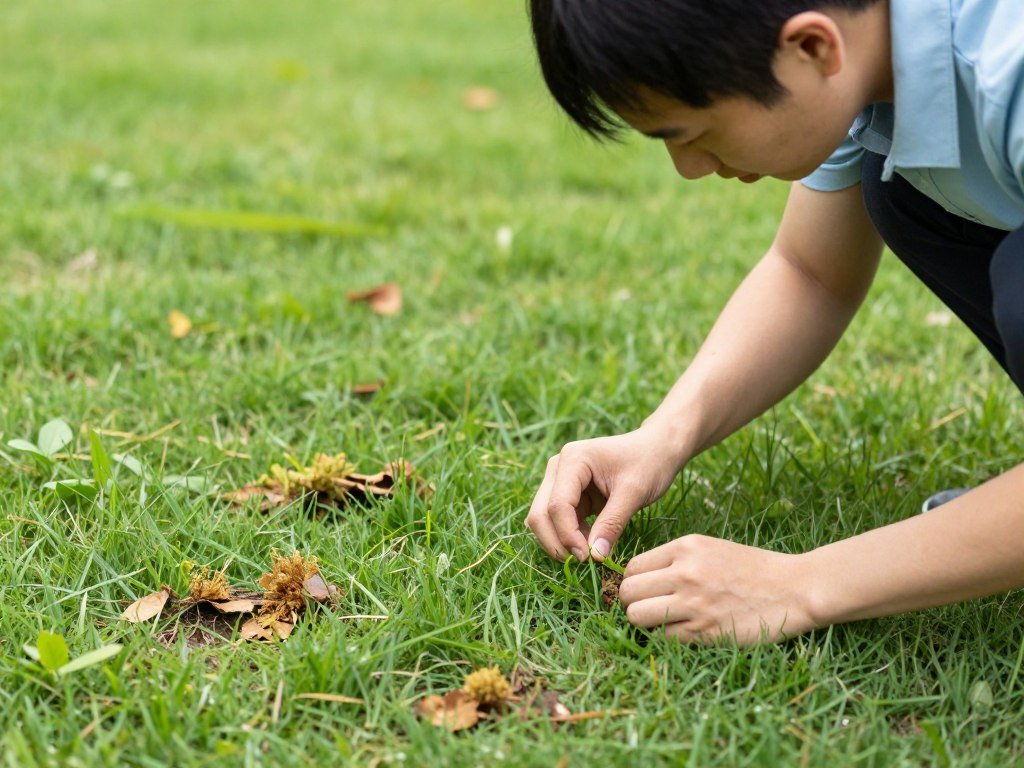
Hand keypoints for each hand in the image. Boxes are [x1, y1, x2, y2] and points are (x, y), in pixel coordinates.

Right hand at [524, 425, 683, 562]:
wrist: (657, 449)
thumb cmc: (649, 463)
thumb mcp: (634, 492)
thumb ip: (612, 523)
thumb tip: (595, 556)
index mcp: (572, 459)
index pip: (557, 505)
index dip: (567, 535)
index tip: (589, 557)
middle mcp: (558, 468)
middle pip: (541, 513)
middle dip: (556, 542)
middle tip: (583, 562)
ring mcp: (560, 481)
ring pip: (544, 520)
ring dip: (561, 542)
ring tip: (590, 554)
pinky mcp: (568, 494)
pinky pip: (559, 522)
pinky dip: (570, 537)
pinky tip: (591, 544)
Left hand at [619, 534, 816, 644]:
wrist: (793, 589)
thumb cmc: (751, 569)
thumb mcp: (710, 548)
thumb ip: (674, 560)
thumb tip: (638, 579)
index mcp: (685, 547)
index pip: (632, 567)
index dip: (632, 581)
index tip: (643, 590)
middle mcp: (685, 573)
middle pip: (628, 592)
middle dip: (631, 603)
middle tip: (647, 608)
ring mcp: (693, 603)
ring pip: (637, 617)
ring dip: (644, 623)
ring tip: (661, 621)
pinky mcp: (704, 632)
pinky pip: (663, 638)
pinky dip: (667, 638)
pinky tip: (684, 631)